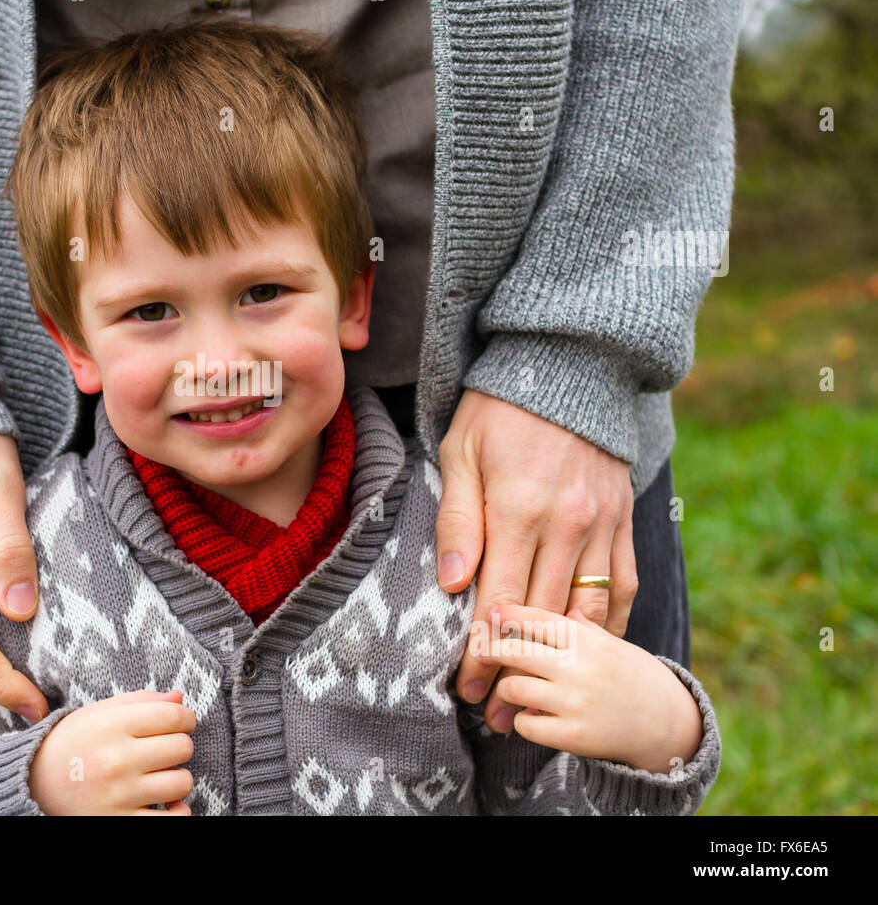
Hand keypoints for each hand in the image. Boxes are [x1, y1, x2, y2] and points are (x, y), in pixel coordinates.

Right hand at [28, 690, 196, 814]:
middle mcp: (115, 760)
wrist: (33, 786)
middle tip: (162, 750)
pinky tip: (164, 804)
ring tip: (157, 776)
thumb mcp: (98, 714)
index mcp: (110, 726)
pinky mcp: (119, 822)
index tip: (180, 722)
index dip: (184, 717)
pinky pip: (173, 819)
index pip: (173, 716)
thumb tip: (179, 697)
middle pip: (182, 747)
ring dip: (175, 779)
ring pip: (181, 783)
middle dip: (178, 746)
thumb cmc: (73, 744)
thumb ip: (140, 701)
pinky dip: (177, 812)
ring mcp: (118, 795)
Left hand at [435, 389, 637, 733]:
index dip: (482, 650)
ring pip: (587, 612)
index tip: (467, 686)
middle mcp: (567, 524)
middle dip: (516, 668)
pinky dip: (609, 627)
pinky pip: (623, 588)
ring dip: (563, 664)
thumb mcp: (461, 453)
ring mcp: (602, 526)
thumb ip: (458, 520)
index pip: (498, 600)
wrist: (570, 368)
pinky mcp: (625, 522)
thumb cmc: (500, 412)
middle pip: (541, 618)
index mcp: (518, 509)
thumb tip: (454, 583)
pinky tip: (589, 654)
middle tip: (494, 710)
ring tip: (537, 698)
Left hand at [475, 605, 701, 773]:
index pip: (538, 619)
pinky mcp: (574, 735)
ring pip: (513, 688)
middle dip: (487, 650)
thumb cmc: (636, 677)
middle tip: (476, 650)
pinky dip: (522, 721)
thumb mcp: (614, 643)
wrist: (670, 726)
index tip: (489, 611)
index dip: (508, 613)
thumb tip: (556, 605)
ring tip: (510, 691)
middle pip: (515, 652)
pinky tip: (531, 717)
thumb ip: (582, 626)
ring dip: (505, 690)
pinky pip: (525, 725)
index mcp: (589, 639)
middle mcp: (581, 667)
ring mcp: (576, 701)